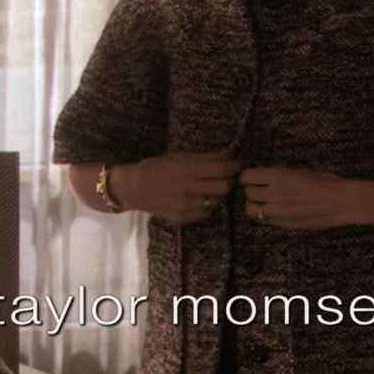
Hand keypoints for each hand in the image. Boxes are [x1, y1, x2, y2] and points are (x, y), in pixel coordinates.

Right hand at [118, 153, 239, 224]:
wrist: (132, 188)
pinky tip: (199, 198)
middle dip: (231, 181)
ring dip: (218, 195)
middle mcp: (188, 189)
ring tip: (212, 188)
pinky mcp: (181, 218)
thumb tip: (227, 155)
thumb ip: (203, 158)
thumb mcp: (178, 157)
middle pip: (224, 188)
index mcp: (186, 170)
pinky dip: (206, 205)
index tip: (241, 164)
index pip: (222, 170)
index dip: (235, 167)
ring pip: (216, 202)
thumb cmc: (155, 167)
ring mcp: (185, 206)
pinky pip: (204, 213)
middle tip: (231, 177)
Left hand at [241, 166, 349, 228]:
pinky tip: (273, 212)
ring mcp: (279, 211)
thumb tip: (263, 175)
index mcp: (279, 176)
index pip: (247, 177)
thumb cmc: (325, 183)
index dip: (248, 177)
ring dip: (255, 205)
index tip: (251, 177)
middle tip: (259, 189)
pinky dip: (265, 216)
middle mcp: (275, 193)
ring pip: (251, 210)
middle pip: (248, 193)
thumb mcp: (299, 171)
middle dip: (252, 190)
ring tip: (263, 203)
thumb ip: (279, 175)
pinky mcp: (284, 224)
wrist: (341, 202)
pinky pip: (264, 221)